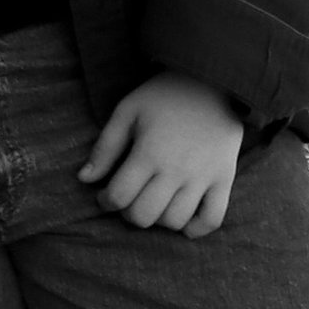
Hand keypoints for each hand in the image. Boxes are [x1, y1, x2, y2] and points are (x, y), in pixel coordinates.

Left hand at [79, 72, 243, 235]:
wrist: (213, 79)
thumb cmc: (164, 95)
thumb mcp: (127, 111)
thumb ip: (105, 147)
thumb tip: (84, 179)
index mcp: (148, 152)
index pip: (118, 197)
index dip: (105, 201)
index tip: (106, 195)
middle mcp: (176, 170)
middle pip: (144, 216)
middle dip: (128, 213)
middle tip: (130, 199)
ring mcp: (202, 177)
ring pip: (174, 221)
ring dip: (158, 219)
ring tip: (155, 203)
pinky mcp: (224, 178)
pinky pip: (212, 219)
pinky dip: (196, 229)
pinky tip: (183, 221)